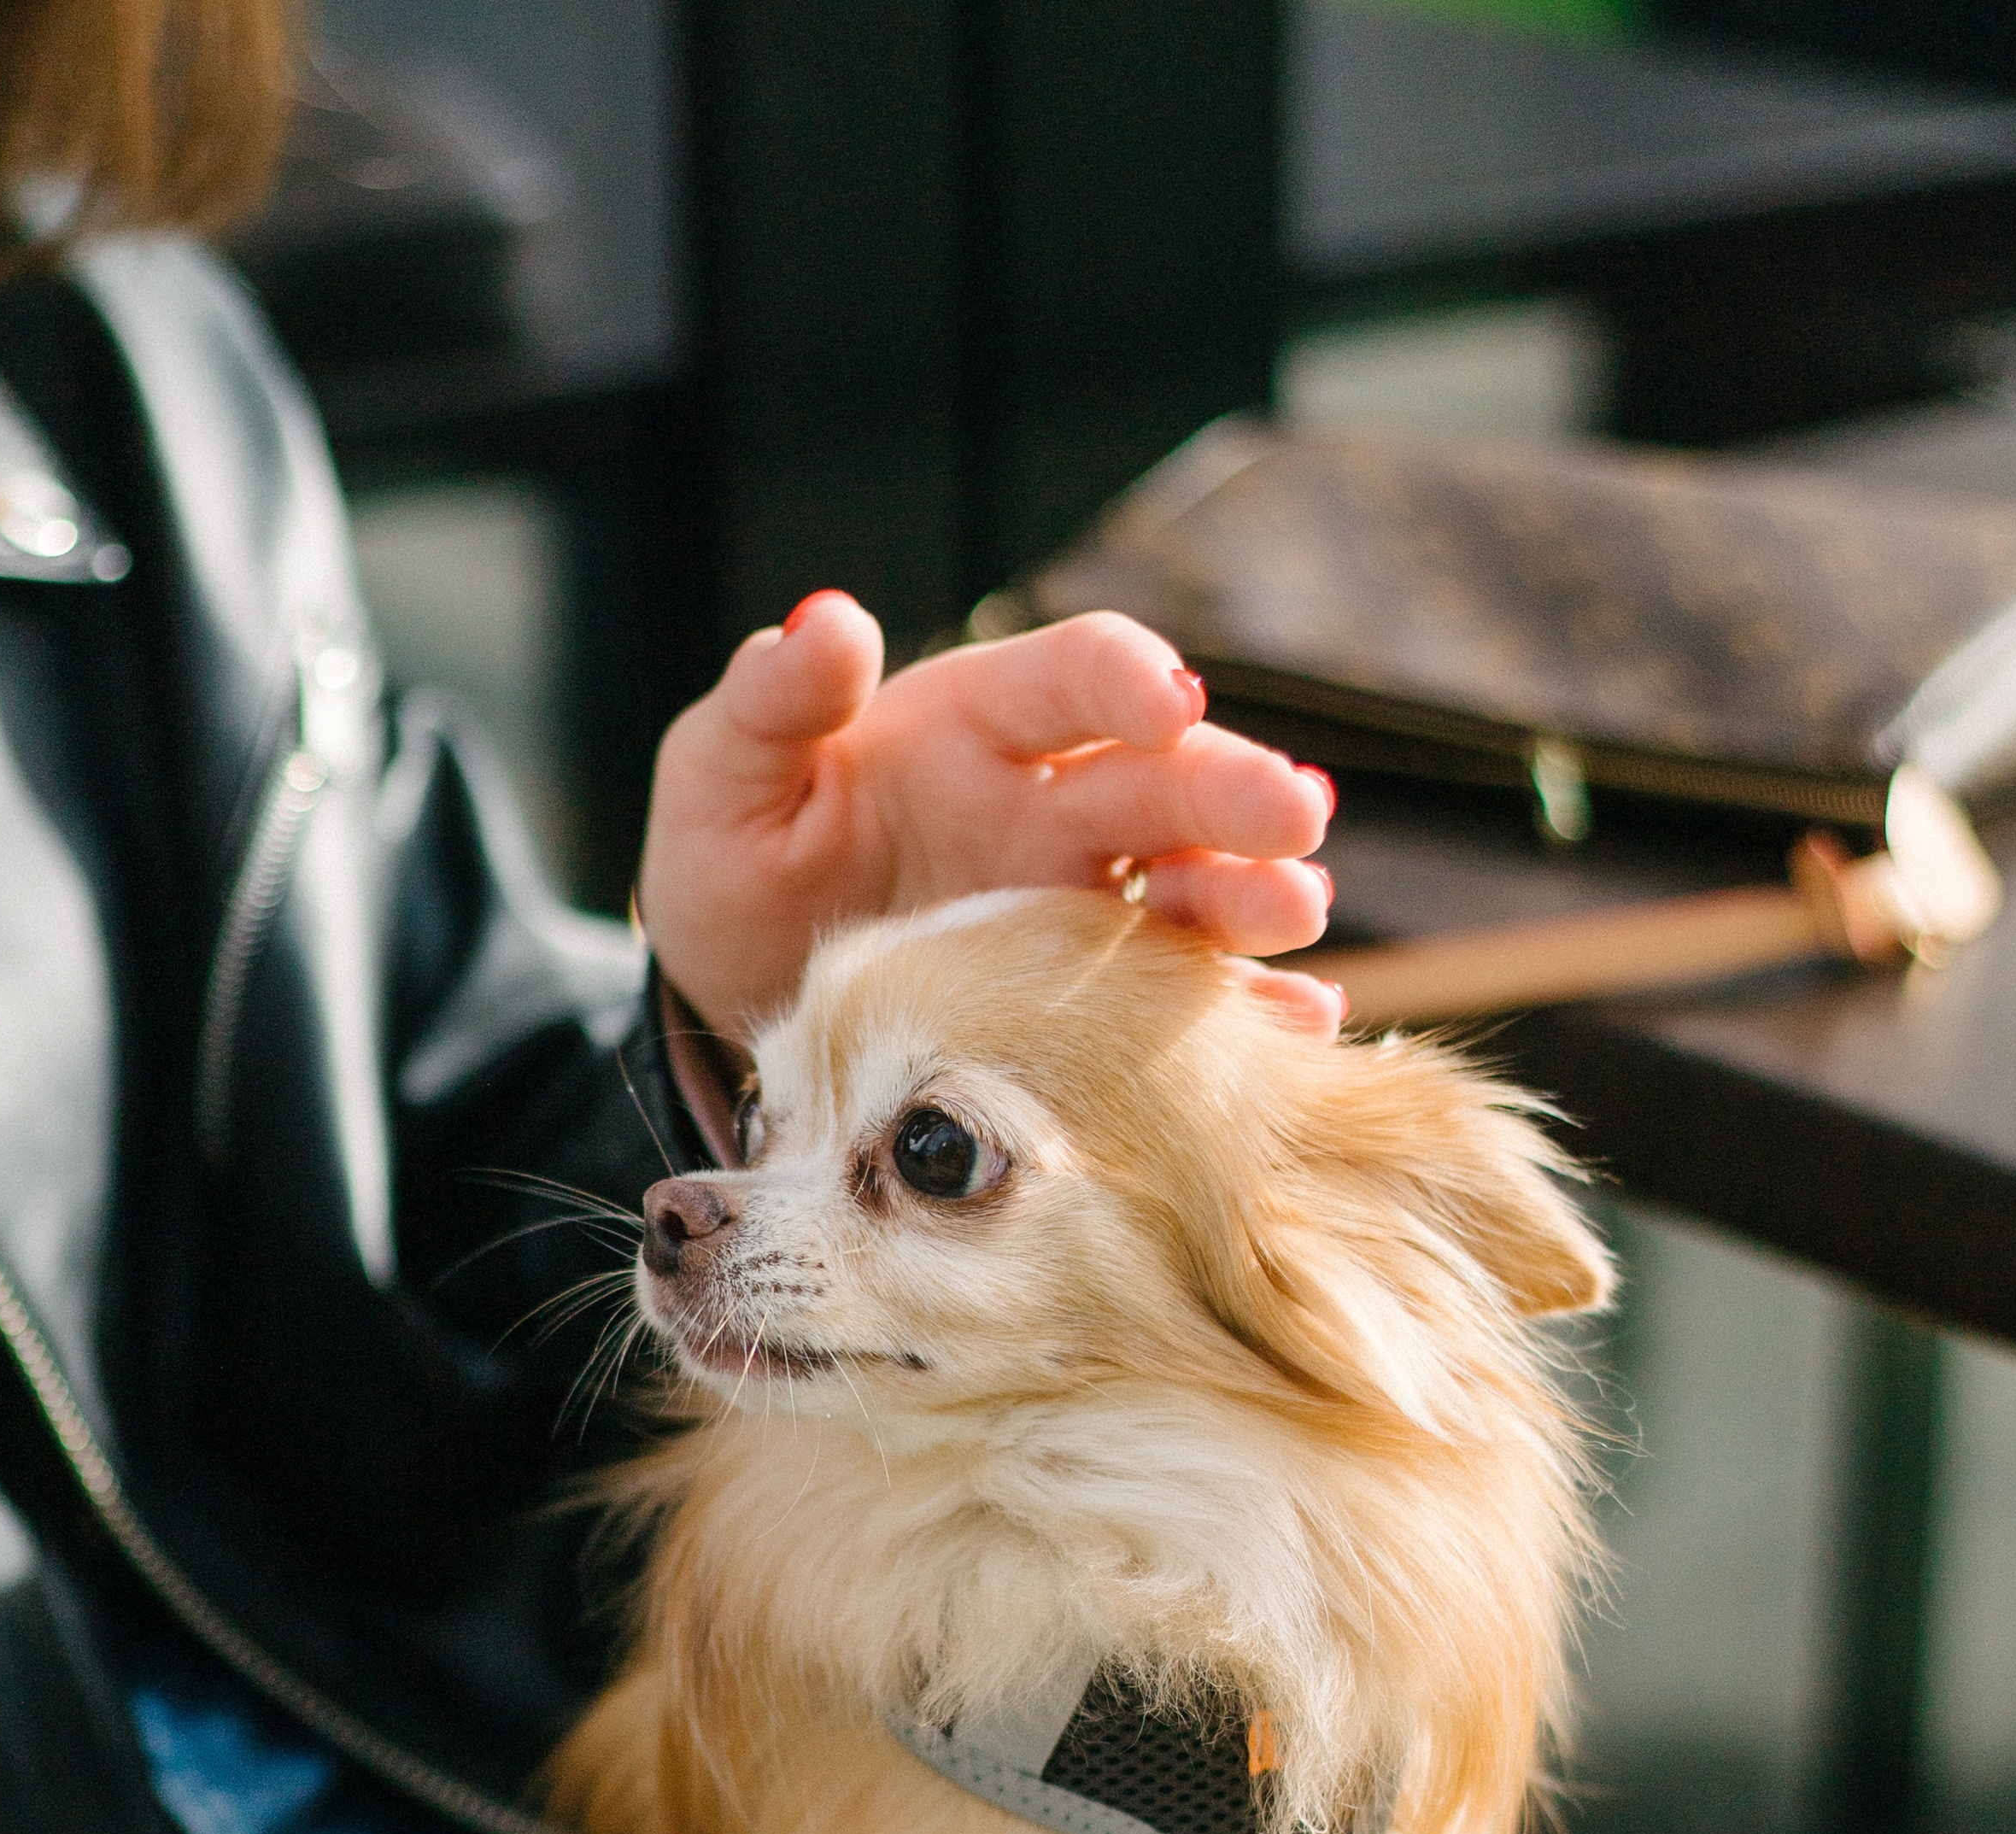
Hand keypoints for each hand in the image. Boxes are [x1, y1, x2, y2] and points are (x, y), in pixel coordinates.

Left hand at [636, 590, 1340, 1043]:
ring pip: (1192, 884)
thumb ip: (767, 705)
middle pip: (1163, 779)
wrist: (747, 1003)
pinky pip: (1178, 995)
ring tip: (1298, 915)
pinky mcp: (1091, 995)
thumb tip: (831, 622)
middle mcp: (1050, 803)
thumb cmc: (735, 869)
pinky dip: (1242, 1011)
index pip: (1071, 675)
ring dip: (1251, 895)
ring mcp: (1081, 903)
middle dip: (1232, 791)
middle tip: (1296, 817)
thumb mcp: (717, 783)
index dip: (1125, 677)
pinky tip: (1296, 1031)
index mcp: (973, 723)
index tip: (1166, 701)